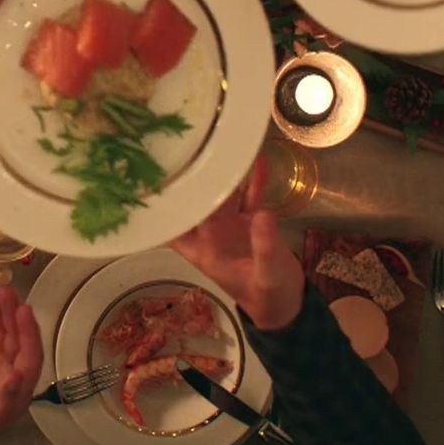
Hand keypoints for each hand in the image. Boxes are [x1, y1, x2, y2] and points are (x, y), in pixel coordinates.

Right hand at [0, 285, 40, 444]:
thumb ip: (1, 403)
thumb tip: (17, 377)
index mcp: (18, 390)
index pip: (30, 356)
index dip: (29, 333)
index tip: (23, 311)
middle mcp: (10, 371)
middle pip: (16, 337)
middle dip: (12, 313)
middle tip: (4, 291)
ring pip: (1, 329)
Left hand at [171, 156, 303, 329]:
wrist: (287, 301)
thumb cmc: (269, 296)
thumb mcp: (267, 276)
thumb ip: (265, 247)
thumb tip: (263, 214)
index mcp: (203, 251)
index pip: (175, 225)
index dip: (164, 205)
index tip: (156, 178)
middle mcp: (209, 234)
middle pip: (195, 202)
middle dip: (191, 177)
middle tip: (187, 144)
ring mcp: (228, 224)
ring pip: (221, 193)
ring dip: (222, 172)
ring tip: (221, 142)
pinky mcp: (249, 220)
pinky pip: (248, 195)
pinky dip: (252, 178)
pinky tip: (255, 157)